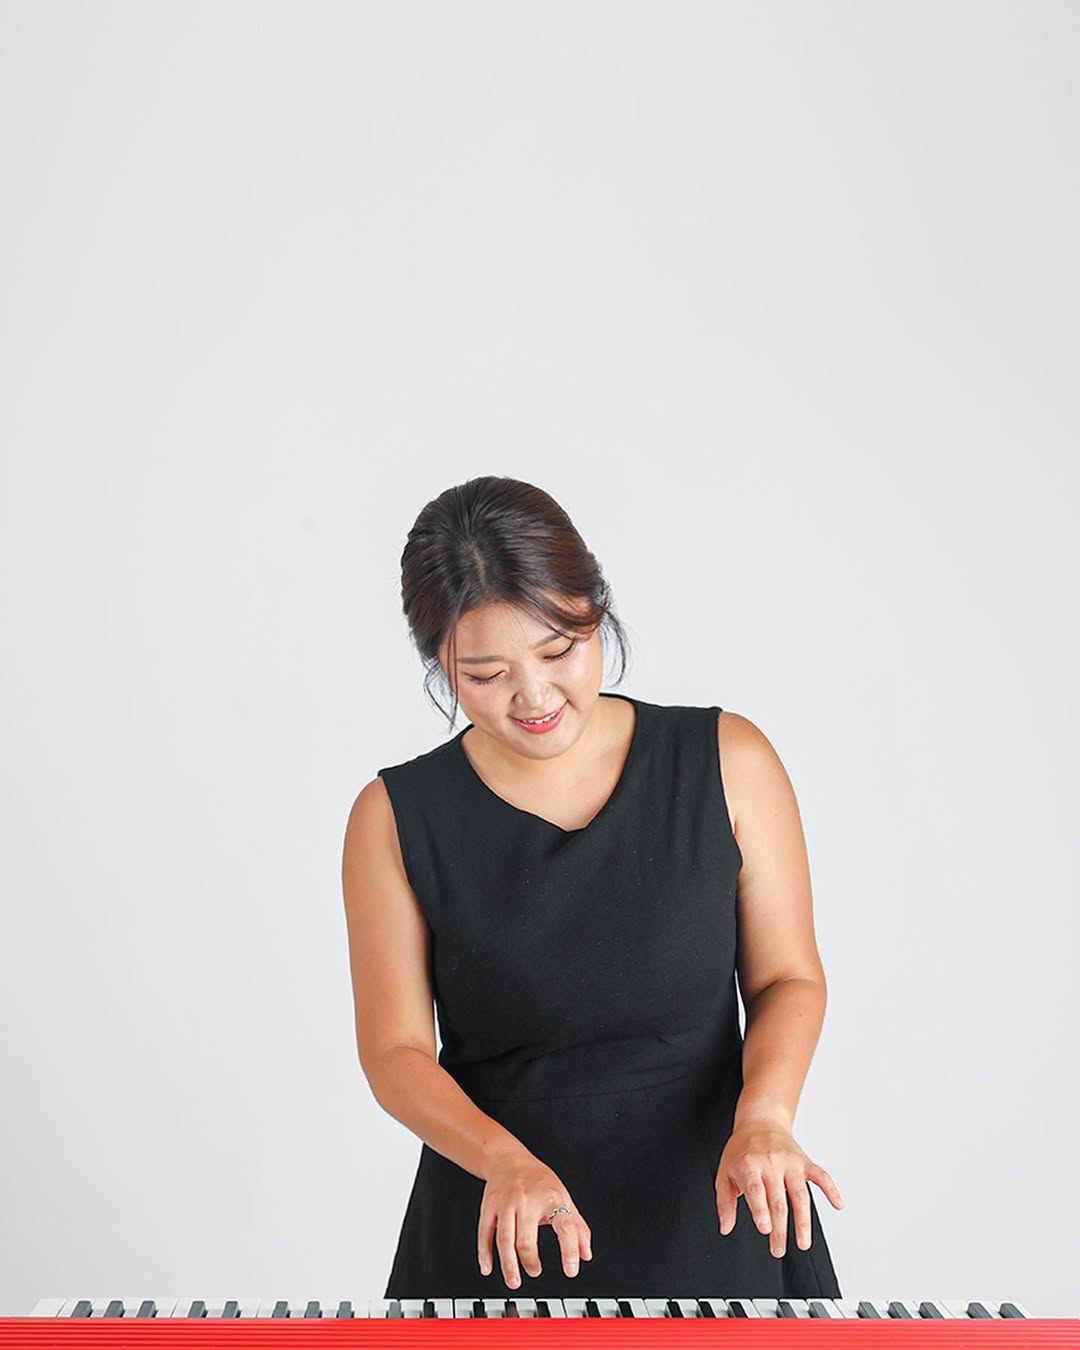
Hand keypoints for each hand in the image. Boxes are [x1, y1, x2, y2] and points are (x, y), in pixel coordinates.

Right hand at [478, 1150, 592, 1288]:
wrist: (508, 1159)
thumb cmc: (539, 1181)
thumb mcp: (563, 1197)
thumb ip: (577, 1227)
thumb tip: (586, 1254)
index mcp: (551, 1197)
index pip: (564, 1227)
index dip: (569, 1251)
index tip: (571, 1270)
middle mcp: (527, 1200)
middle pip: (526, 1240)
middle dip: (530, 1262)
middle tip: (535, 1271)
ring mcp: (505, 1204)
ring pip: (504, 1240)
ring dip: (508, 1265)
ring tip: (514, 1281)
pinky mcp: (489, 1207)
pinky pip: (484, 1233)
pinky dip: (485, 1254)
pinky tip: (488, 1268)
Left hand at [714, 1117, 843, 1257]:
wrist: (760, 1121)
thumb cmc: (742, 1150)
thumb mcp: (725, 1172)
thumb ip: (725, 1202)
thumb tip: (725, 1227)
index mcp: (749, 1165)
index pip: (756, 1191)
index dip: (761, 1210)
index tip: (765, 1230)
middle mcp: (771, 1162)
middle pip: (778, 1200)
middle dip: (780, 1228)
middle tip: (778, 1250)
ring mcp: (790, 1162)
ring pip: (800, 1194)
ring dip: (803, 1221)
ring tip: (803, 1243)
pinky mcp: (804, 1161)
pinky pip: (821, 1175)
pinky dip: (831, 1189)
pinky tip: (838, 1204)